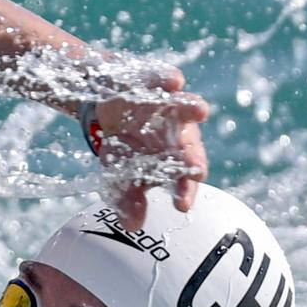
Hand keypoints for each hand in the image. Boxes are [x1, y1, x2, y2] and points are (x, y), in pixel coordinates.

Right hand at [93, 70, 208, 230]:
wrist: (105, 103)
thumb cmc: (122, 144)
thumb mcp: (119, 174)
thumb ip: (128, 199)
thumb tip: (134, 226)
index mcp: (173, 159)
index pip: (184, 178)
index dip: (183, 191)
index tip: (180, 206)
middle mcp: (177, 133)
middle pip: (190, 146)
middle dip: (191, 157)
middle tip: (195, 169)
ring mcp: (169, 106)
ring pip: (184, 108)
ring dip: (191, 108)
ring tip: (200, 110)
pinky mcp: (154, 82)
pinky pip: (160, 80)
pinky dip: (166, 79)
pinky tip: (175, 80)